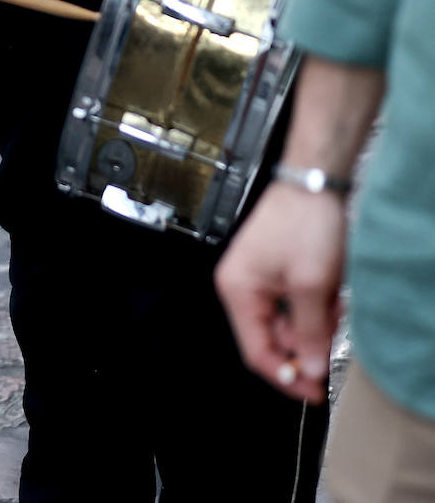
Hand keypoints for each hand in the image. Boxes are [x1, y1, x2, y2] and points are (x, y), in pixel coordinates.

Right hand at [214, 182, 346, 402]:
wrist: (313, 181)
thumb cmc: (303, 220)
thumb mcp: (312, 284)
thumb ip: (309, 331)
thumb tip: (310, 367)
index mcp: (237, 290)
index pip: (256, 351)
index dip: (286, 376)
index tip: (313, 392)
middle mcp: (240, 286)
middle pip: (271, 337)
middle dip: (307, 340)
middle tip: (334, 333)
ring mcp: (257, 277)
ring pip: (287, 321)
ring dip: (315, 321)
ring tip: (335, 301)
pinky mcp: (274, 269)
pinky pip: (293, 303)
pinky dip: (314, 305)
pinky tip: (330, 291)